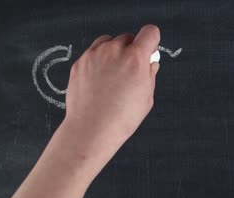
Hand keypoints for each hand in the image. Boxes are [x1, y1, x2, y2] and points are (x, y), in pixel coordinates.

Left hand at [58, 24, 160, 170]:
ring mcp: (94, 54)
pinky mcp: (80, 61)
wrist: (92, 129)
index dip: (152, 41)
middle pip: (128, 37)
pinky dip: (99, 61)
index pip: (150, 32)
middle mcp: (115, 51)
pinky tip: (100, 81)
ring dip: (114, 52)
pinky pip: (93, 52)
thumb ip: (150, 75)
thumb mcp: (146, 98)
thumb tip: (150, 63)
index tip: (149, 50)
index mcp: (136, 59)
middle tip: (130, 71)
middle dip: (132, 50)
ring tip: (113, 75)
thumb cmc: (121, 118)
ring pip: (109, 42)